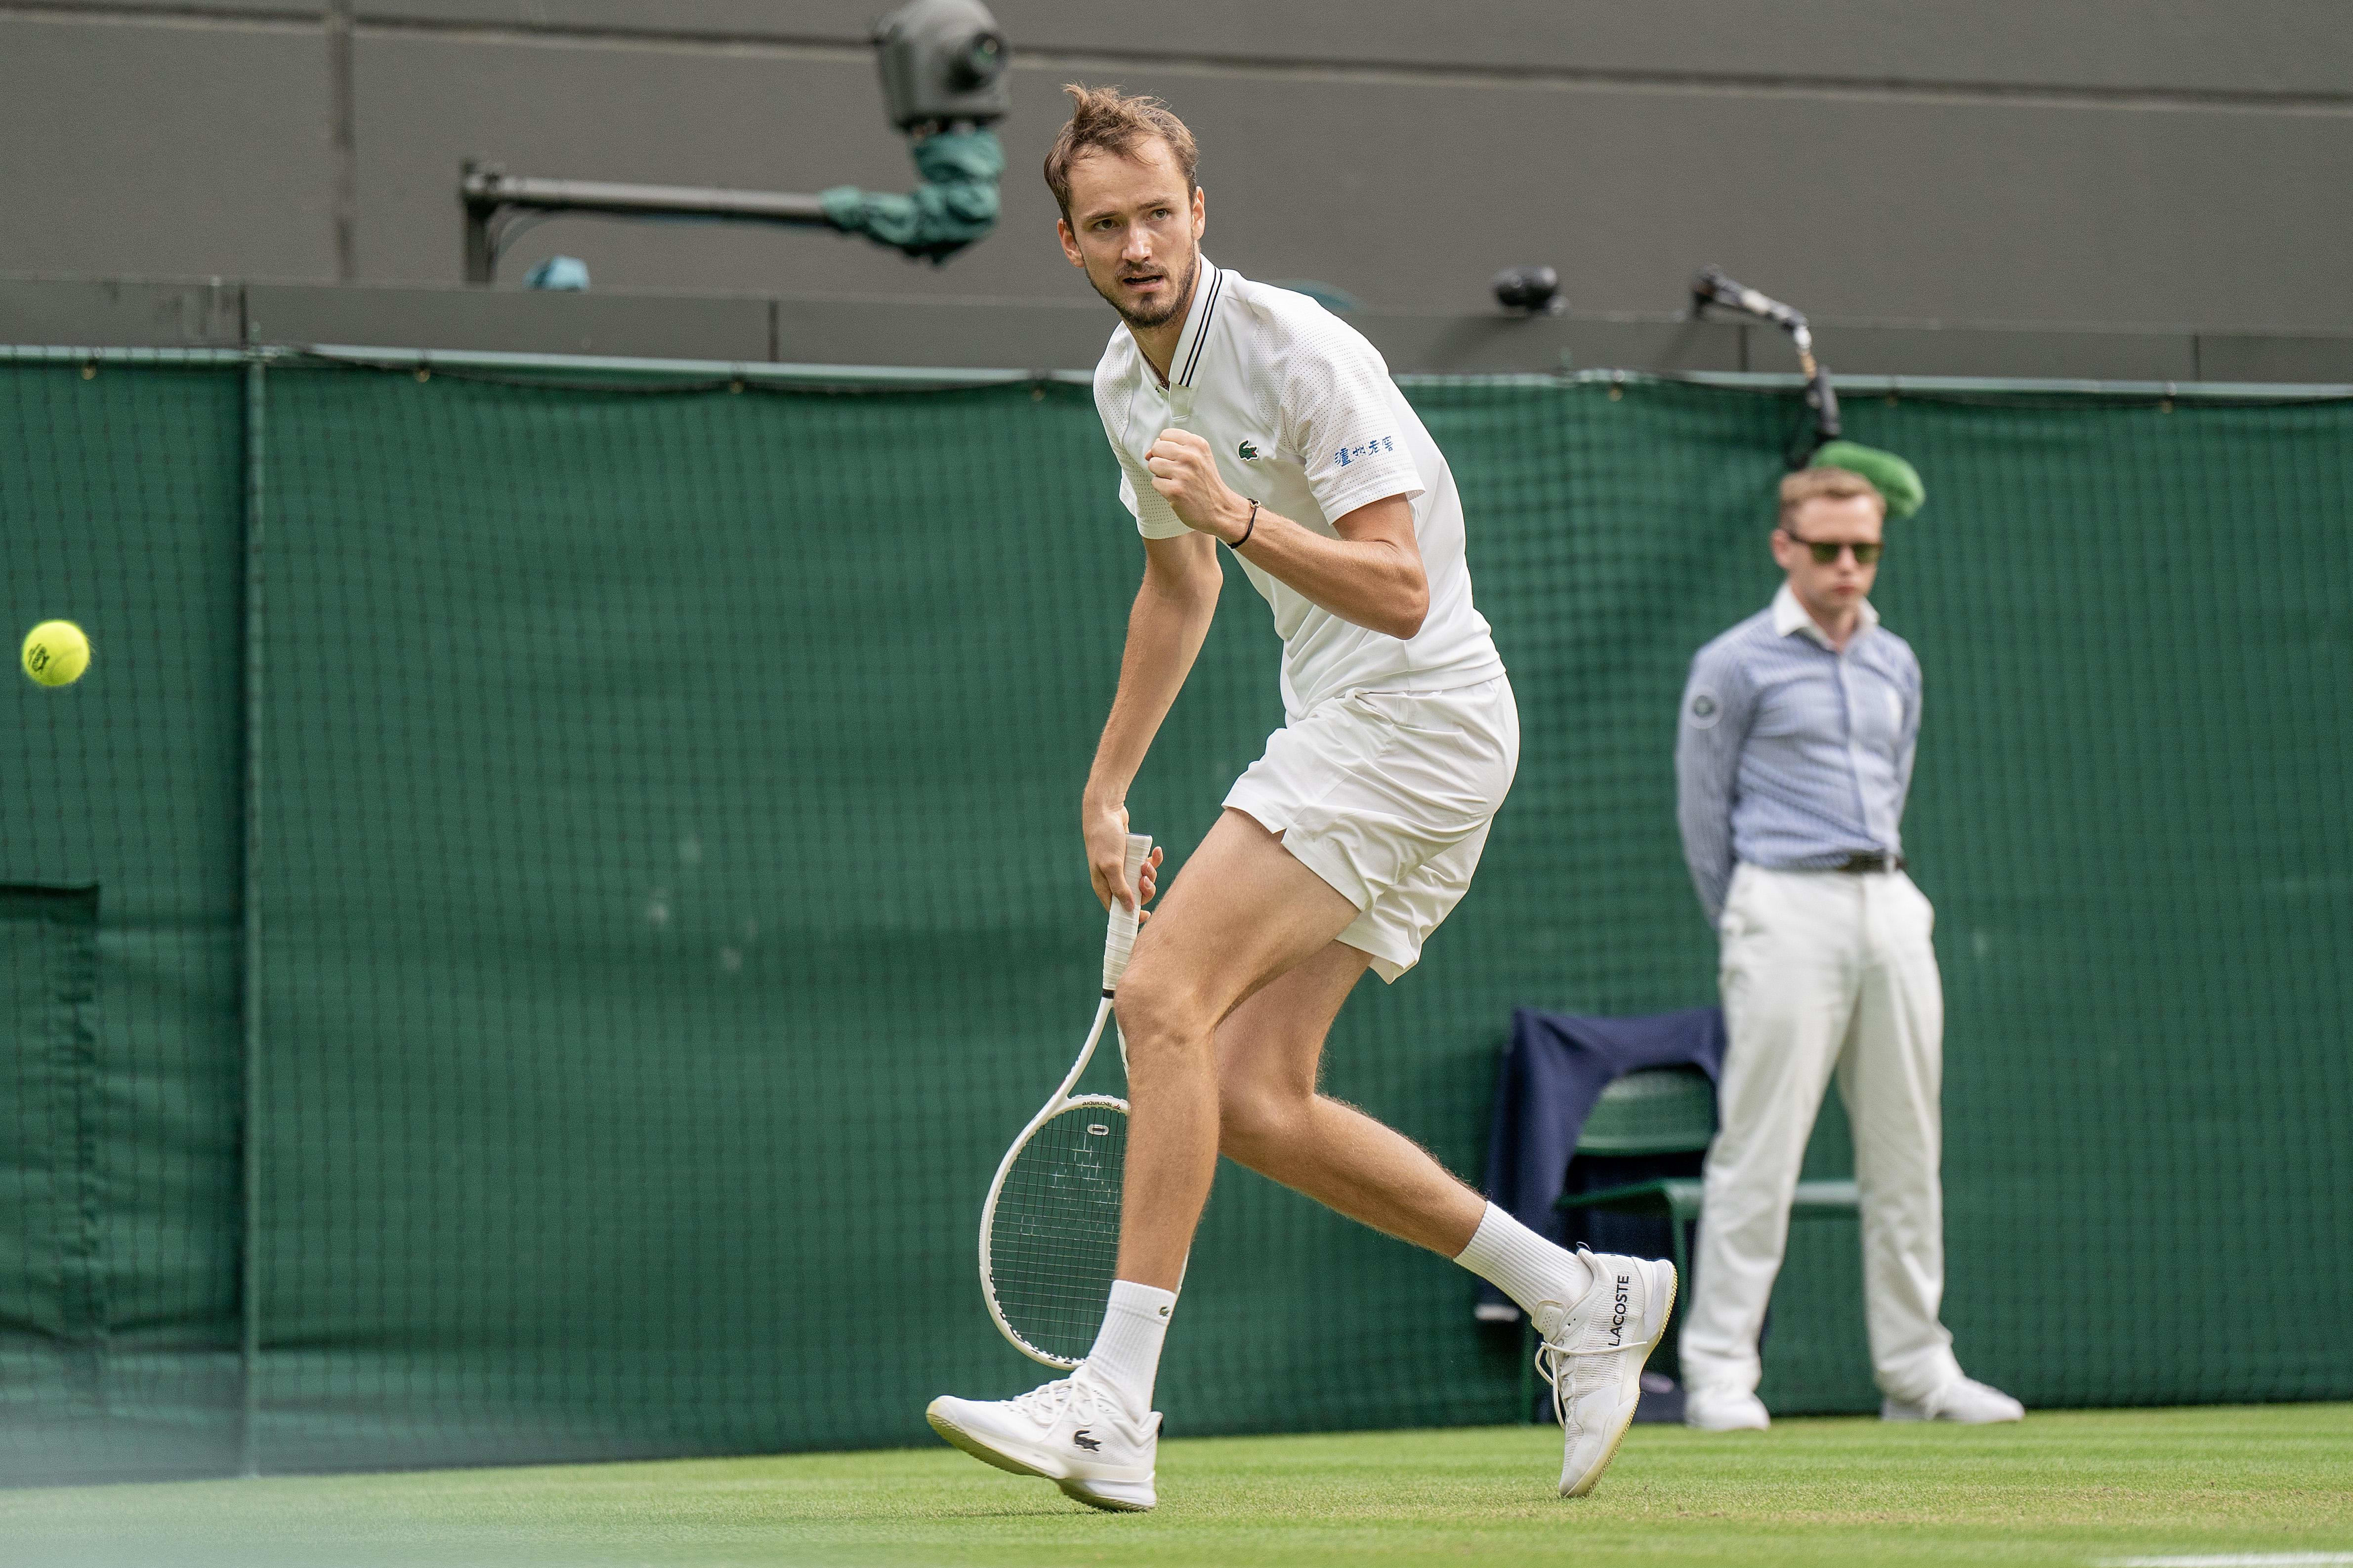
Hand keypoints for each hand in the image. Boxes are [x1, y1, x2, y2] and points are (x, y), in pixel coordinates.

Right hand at [1084, 800, 1163, 919]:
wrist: (1105, 811)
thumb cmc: (1105, 838)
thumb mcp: (1112, 865)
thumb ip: (1121, 888)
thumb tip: (1129, 910)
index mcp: (1103, 886)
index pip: (1117, 909)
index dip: (1131, 915)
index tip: (1146, 916)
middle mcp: (1113, 879)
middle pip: (1135, 896)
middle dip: (1145, 890)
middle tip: (1146, 880)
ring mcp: (1123, 867)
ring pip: (1143, 880)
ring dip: (1150, 873)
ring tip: (1147, 862)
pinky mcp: (1131, 856)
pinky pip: (1147, 864)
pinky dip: (1154, 859)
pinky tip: (1156, 850)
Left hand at [1144, 429, 1250, 541]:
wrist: (1220, 509)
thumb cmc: (1206, 483)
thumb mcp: (1199, 457)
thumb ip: (1175, 448)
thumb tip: (1148, 453)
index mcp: (1197, 444)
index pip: (1165, 434)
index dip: (1166, 447)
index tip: (1175, 457)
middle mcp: (1191, 456)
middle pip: (1156, 448)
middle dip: (1161, 459)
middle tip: (1176, 471)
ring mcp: (1182, 473)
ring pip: (1153, 464)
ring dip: (1160, 474)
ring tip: (1176, 480)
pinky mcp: (1175, 490)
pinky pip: (1154, 482)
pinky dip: (1162, 488)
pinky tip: (1176, 491)